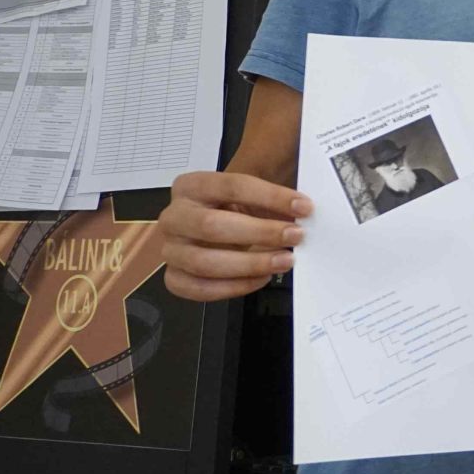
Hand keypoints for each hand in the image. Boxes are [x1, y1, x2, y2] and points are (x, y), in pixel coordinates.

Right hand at [158, 171, 312, 301]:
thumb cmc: (236, 208)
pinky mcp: (173, 277)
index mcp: (191, 185)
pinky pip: (199, 288)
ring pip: (204, 262)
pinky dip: (234, 287)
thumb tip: (303, 211)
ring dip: (250, 264)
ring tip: (284, 261)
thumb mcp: (253, 194)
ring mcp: (170, 249)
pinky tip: (261, 278)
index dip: (271, 197)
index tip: (303, 207)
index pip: (232, 186)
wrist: (213, 226)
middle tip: (295, 236)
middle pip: (211, 226)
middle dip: (260, 233)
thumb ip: (274, 198)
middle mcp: (174, 216)